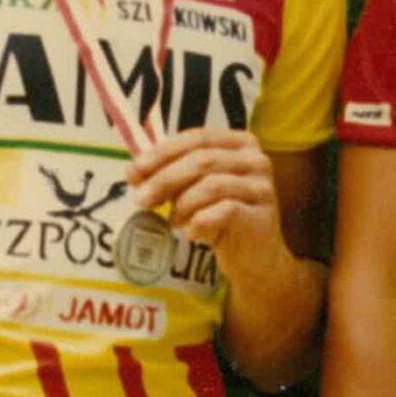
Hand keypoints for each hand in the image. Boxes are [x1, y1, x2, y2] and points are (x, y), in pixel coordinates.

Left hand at [128, 128, 287, 279]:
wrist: (254, 258)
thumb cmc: (220, 218)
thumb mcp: (194, 189)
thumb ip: (170, 174)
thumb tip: (133, 170)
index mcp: (240, 143)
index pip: (197, 138)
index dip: (163, 152)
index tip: (134, 172)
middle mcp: (256, 160)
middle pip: (202, 161)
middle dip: (165, 179)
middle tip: (141, 199)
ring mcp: (262, 187)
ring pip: (212, 186)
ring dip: (182, 204)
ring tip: (173, 222)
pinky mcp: (262, 216)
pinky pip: (224, 212)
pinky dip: (200, 222)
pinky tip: (191, 233)